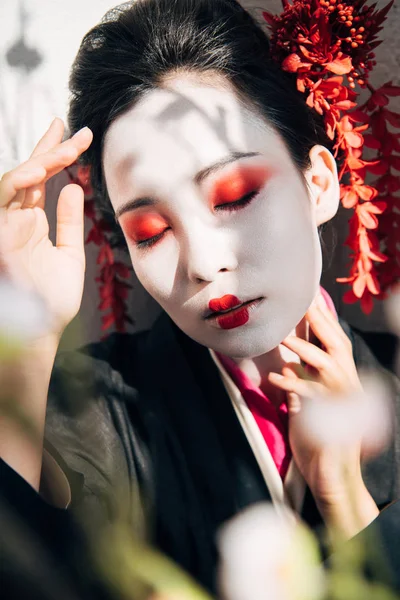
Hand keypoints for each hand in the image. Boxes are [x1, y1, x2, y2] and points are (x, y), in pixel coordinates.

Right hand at [0, 118, 92, 339]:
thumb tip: (72, 186)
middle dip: (50, 148)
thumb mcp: (68, 255)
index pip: (41, 180)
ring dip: (38, 162)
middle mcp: (15, 220)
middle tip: (73, 128)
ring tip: (65, 149)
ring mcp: (4, 227)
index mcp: (31, 223)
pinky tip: (39, 171)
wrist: (39, 331)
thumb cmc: (51, 300)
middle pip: (28, 174)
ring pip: (13, 182)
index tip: (78, 134)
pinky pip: (3, 202)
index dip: (56, 153)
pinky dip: (17, 184)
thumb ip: (68, 221)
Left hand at [268, 293, 378, 536]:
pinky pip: (315, 397)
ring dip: (306, 350)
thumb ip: (301, 387)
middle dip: (321, 323)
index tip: (309, 300)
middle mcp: (346, 389)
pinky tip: (277, 378)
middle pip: (338, 347)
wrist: (330, 480)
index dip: (324, 321)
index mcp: (340, 383)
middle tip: (301, 303)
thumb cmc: (317, 443)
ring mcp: (343, 405)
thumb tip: (288, 367)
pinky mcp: (332, 421)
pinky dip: (296, 385)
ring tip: (282, 337)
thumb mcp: (306, 409)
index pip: (334, 345)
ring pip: (330, 366)